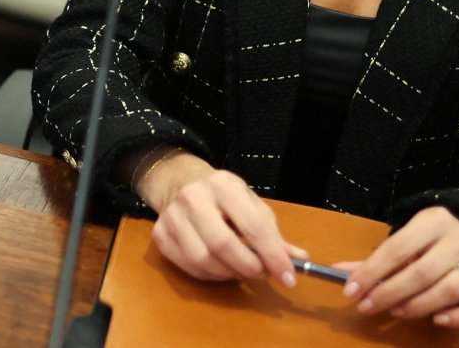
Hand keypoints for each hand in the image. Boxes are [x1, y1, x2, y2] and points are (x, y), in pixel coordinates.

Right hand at [137, 149, 303, 284]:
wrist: (179, 180)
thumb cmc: (223, 196)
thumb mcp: (251, 205)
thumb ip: (273, 233)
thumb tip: (299, 260)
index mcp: (224, 185)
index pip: (253, 226)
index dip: (273, 256)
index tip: (288, 278)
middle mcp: (193, 196)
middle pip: (222, 244)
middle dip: (249, 267)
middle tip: (262, 274)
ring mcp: (172, 215)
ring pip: (202, 259)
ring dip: (228, 273)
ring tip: (240, 269)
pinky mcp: (160, 233)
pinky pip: (187, 265)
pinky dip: (209, 275)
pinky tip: (219, 267)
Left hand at [339, 207, 458, 327]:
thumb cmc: (436, 238)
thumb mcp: (409, 238)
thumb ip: (377, 258)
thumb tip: (339, 272)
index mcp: (433, 222)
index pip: (396, 249)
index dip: (371, 272)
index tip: (351, 291)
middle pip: (421, 272)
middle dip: (389, 293)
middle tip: (367, 306)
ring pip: (449, 290)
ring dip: (418, 305)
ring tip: (396, 311)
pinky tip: (438, 320)